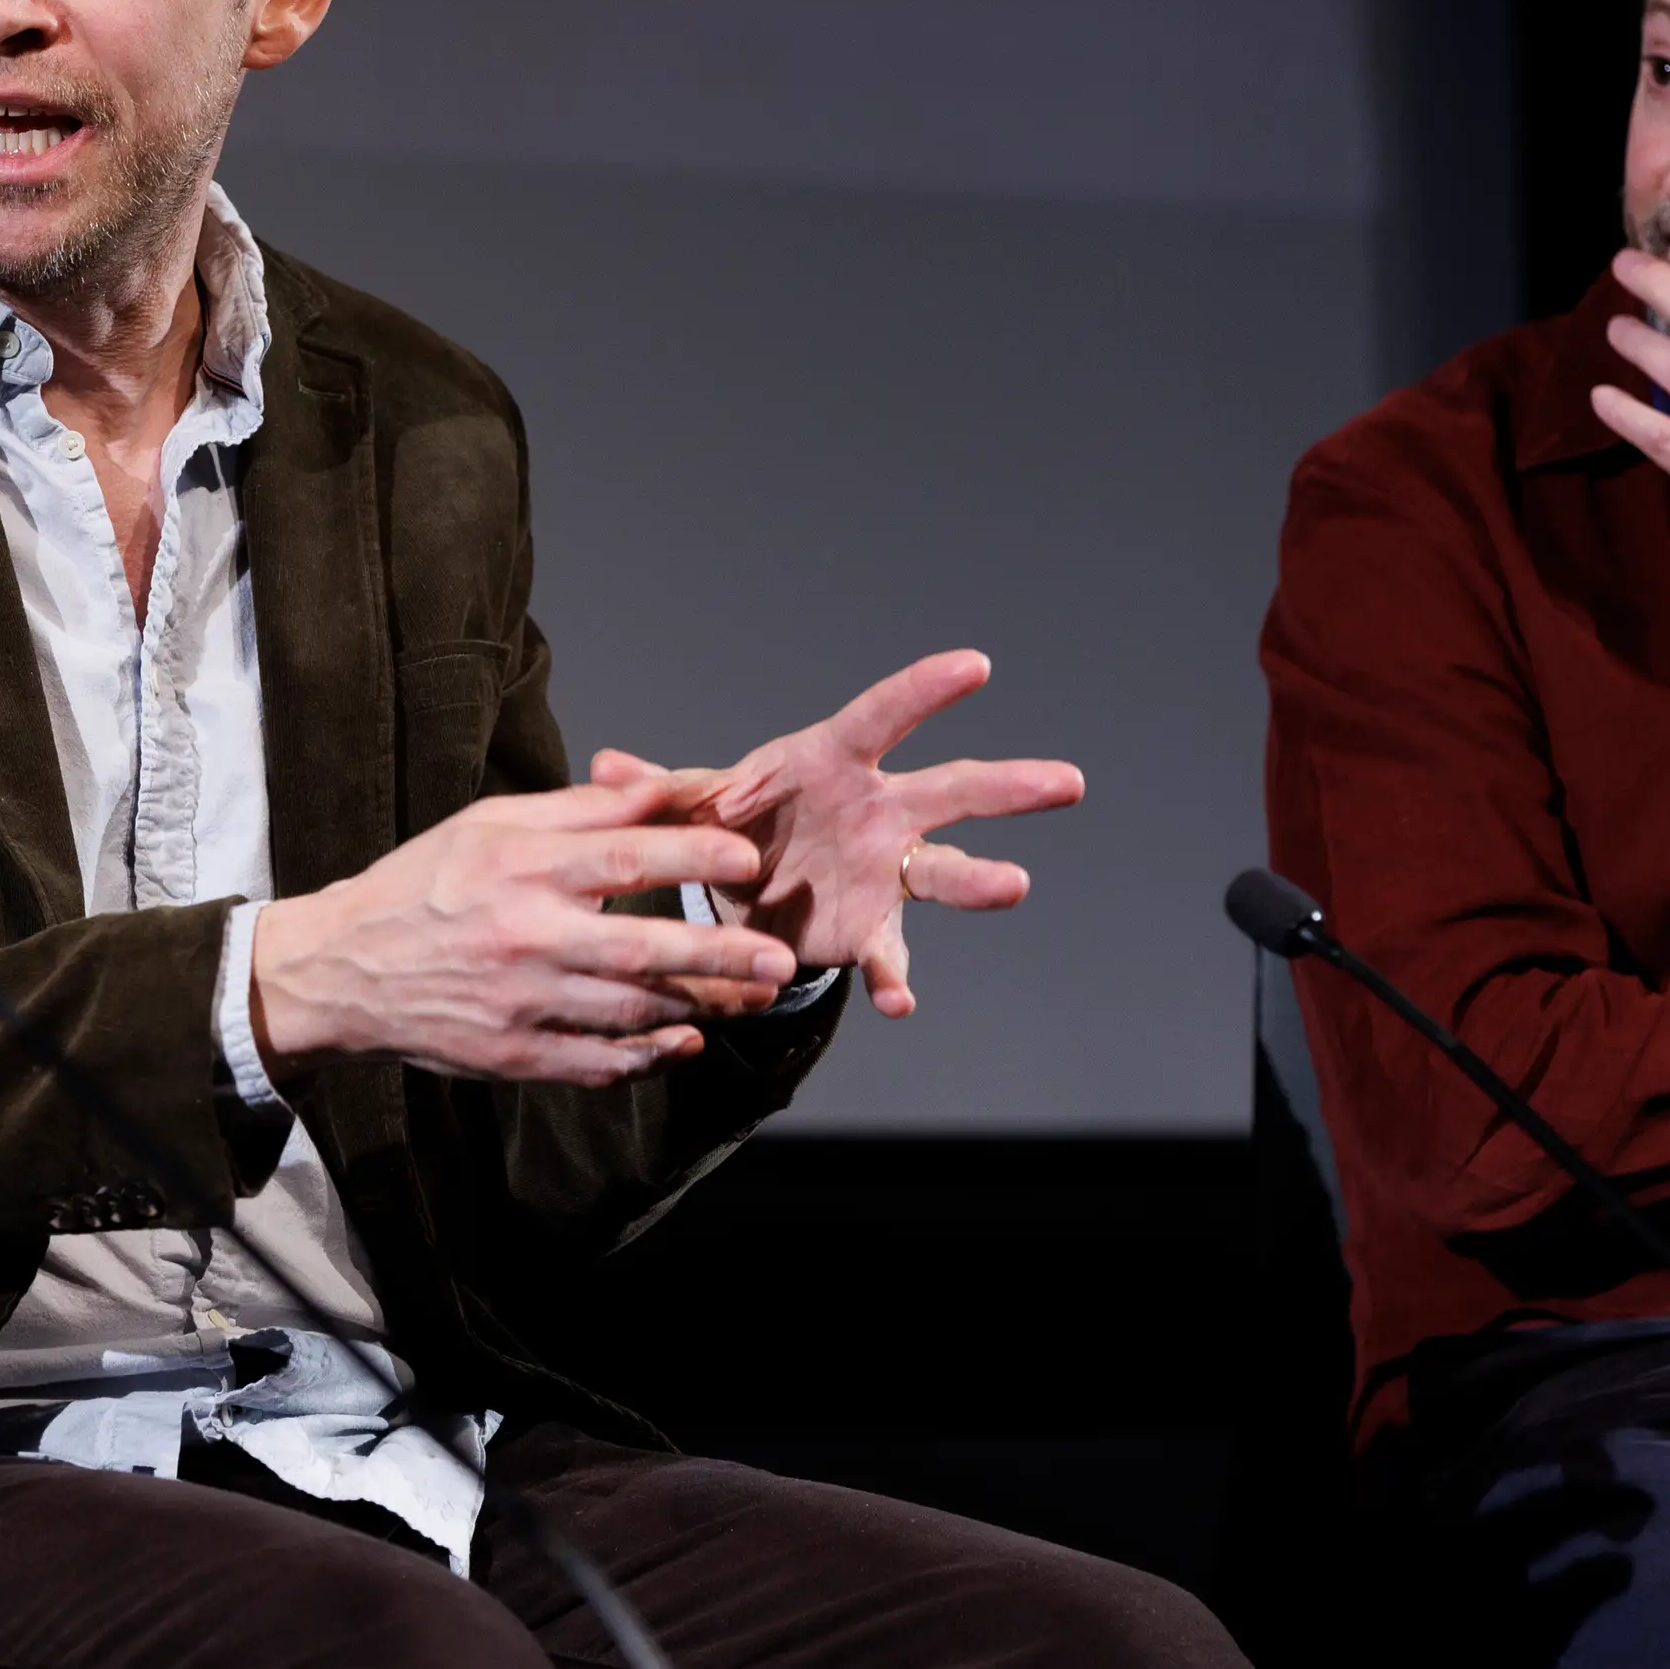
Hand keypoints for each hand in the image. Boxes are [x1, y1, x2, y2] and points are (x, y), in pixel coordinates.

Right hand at [247, 780, 797, 1085]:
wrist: (341, 969)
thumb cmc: (427, 881)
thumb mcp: (494, 823)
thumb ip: (586, 810)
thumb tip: (669, 787)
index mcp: (521, 867)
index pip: (627, 858)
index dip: (695, 859)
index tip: (749, 859)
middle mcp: (524, 936)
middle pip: (642, 948)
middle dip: (720, 955)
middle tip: (781, 959)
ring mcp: (519, 1004)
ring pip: (629, 1010)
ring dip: (700, 1007)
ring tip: (755, 997)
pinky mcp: (511, 1057)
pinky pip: (595, 1063)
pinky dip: (646, 1058)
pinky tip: (685, 1043)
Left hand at [591, 649, 1084, 1018]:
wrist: (740, 894)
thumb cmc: (730, 823)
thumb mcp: (690, 803)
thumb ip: (657, 789)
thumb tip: (602, 766)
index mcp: (829, 762)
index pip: (884, 717)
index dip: (925, 692)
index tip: (977, 666)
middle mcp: (876, 812)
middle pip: (952, 792)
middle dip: (1009, 788)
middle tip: (1068, 782)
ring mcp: (883, 872)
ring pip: (943, 872)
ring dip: (979, 881)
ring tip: (1015, 885)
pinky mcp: (869, 929)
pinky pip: (889, 955)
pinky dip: (894, 977)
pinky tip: (900, 1002)